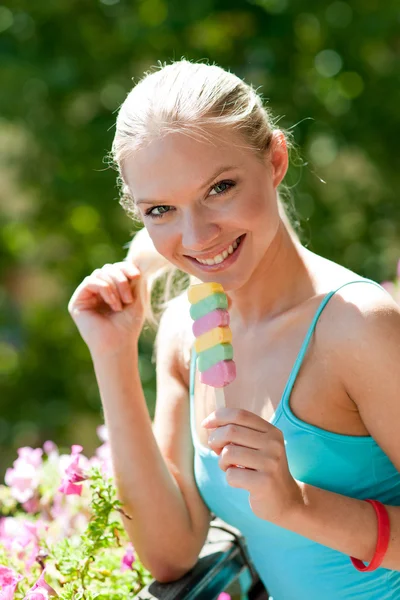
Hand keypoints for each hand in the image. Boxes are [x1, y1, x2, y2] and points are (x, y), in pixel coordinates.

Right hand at [68, 261, 144, 356]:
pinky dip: (104, 289)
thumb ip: (134, 278)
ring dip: (114, 285)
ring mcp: (86, 295)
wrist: (118, 345)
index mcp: (111, 288)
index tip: (137, 275)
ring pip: (100, 273)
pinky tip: (113, 303)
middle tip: (129, 298)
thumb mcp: (137, 297)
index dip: (126, 267)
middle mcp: (97, 290)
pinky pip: (90, 281)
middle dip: (121, 279)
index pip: (116, 268)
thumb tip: (134, 260)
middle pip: (108, 268)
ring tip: (121, 304)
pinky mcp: (77, 301)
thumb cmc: (128, 325)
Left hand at [202, 408, 304, 525]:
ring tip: (232, 468)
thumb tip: (209, 425)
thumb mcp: (256, 448)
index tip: (205, 424)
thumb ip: (237, 434)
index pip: (240, 414)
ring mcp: (270, 462)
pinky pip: (231, 475)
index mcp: (272, 431)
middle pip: (231, 431)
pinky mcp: (264, 482)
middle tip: (216, 451)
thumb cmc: (263, 471)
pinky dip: (230, 479)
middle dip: (215, 440)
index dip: (218, 416)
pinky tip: (241, 482)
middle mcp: (273, 444)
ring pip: (228, 453)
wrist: (287, 501)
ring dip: (222, 462)